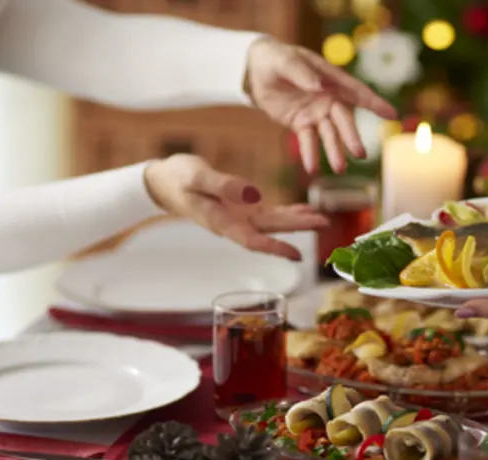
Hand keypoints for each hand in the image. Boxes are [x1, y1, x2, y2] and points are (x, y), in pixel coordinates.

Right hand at [144, 154, 327, 260]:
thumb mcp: (197, 177)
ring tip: (322, 219)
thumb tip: (256, 194)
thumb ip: (224, 186)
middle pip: (270, 230)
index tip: (297, 254)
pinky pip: (269, 214)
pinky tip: (304, 210)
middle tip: (325, 223)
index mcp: (220, 221)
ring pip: (273, 223)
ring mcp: (238, 218)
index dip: (275, 248)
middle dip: (298, 228)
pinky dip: (287, 212)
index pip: (252, 240)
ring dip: (297, 222)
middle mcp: (233, 224)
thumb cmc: (176, 178)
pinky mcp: (241, 209)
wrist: (162, 182)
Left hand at [245, 37, 397, 172]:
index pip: (357, 91)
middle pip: (343, 120)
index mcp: (330, 79)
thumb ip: (303, 74)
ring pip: (329, 135)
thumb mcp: (285, 62)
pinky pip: (307, 141)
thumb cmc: (276, 59)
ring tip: (339, 169)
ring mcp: (316, 113)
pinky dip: (310, 155)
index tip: (392, 115)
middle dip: (351, 137)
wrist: (256, 71)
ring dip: (334, 152)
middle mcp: (328, 98)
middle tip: (360, 154)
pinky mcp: (301, 124)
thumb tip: (322, 87)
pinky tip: (312, 169)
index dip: (375, 103)